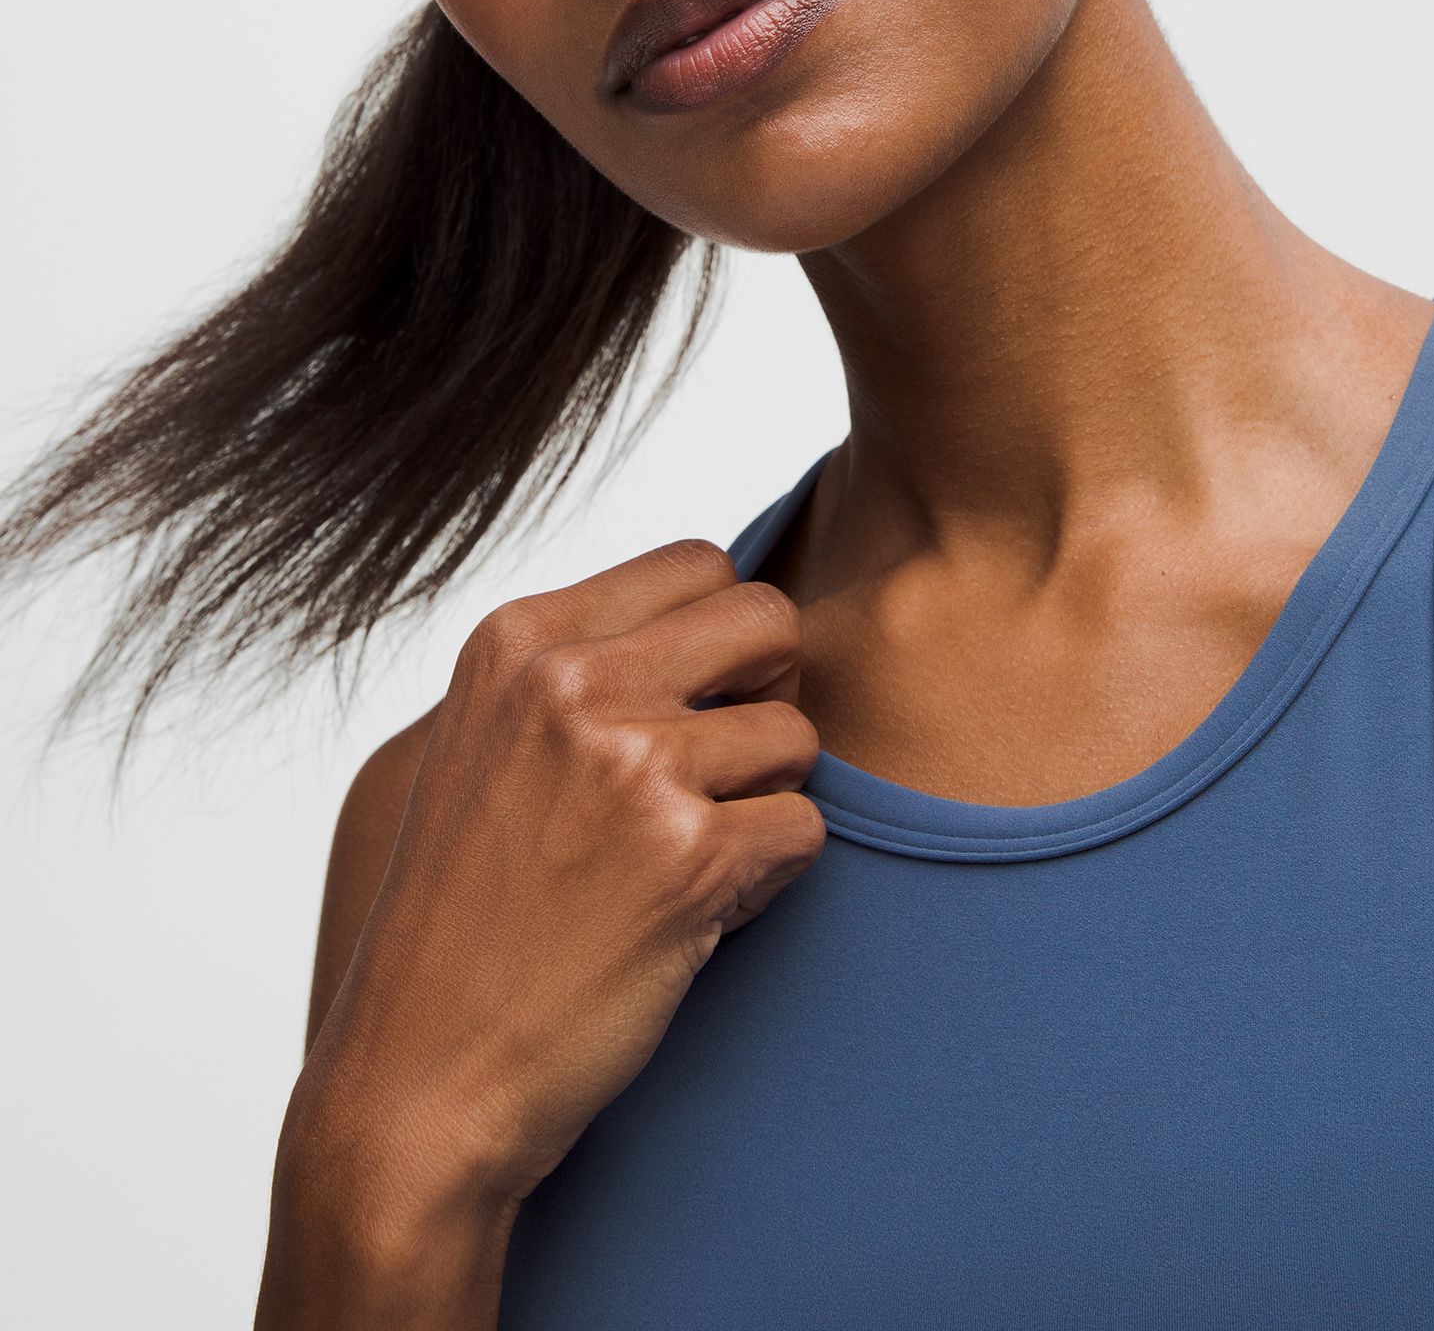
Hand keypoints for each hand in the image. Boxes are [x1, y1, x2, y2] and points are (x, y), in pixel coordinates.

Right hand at [297, 538, 824, 1215]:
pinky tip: (696, 917)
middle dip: (771, 695)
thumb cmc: (463, 920)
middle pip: (769, 621)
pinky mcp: (687, 860)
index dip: (722, 637)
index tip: (690, 705)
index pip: (699, 562)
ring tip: (687, 860)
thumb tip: (719, 607)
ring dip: (766, 803)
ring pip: (799, 737)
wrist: (417, 1082)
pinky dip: (770, 880)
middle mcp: (569, 684)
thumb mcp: (484, 743)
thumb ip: (582, 664)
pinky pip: (804, 830)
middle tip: (720, 772)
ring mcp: (629, 767)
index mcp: (519, 641)